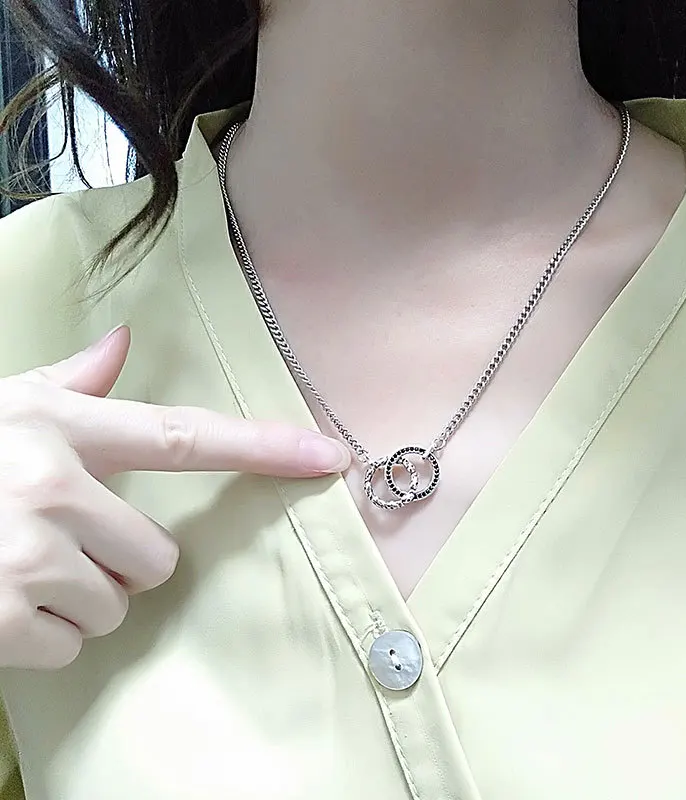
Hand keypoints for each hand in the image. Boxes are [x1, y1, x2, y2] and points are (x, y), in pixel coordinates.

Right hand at [0, 325, 349, 668]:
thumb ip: (70, 383)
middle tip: (67, 544)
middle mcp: (52, 486)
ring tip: (23, 567)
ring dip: (80, 598)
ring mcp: (24, 554)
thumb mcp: (4, 407)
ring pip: (114, 604)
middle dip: (122, 563)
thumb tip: (122, 343)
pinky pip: (68, 645)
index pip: (189, 437)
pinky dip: (42, 636)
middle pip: (156, 558)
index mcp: (65, 429)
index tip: (328, 456)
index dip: (265, 447)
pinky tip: (1, 601)